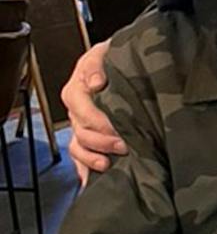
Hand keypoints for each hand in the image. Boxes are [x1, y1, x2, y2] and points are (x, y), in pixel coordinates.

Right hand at [63, 39, 122, 183]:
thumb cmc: (113, 58)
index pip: (81, 107)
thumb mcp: (105, 52)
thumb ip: (98, 64)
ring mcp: (81, 125)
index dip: (98, 120)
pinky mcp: (89, 137)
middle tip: (123, 145)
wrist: (123, 63)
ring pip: (78, 146)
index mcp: (77, 88)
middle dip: (101, 141)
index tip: (117, 127)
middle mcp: (76, 109)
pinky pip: (80, 156)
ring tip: (108, 163)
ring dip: (92, 157)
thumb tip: (95, 81)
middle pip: (80, 130)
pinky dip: (84, 169)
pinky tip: (90, 180)